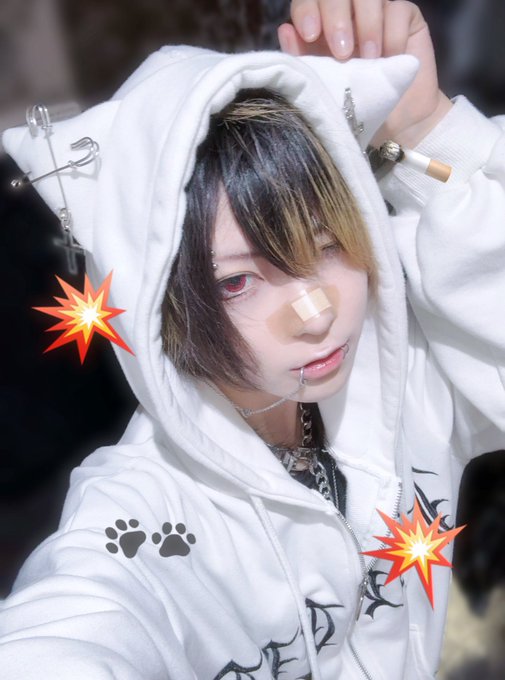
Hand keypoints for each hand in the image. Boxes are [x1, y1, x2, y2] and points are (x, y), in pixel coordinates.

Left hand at [278, 0, 451, 146]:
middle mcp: (347, 14)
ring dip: (368, 25)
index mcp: (320, 26)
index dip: (307, 9)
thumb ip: (303, 60)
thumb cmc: (353, 109)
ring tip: (371, 59)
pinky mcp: (405, 18)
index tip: (310, 35)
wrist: (392, 127)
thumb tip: (286, 30)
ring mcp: (376, 12)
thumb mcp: (322, 88)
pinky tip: (392, 58)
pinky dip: (393, 34)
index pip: (308, 0)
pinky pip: (398, 9)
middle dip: (336, 16)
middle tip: (343, 53)